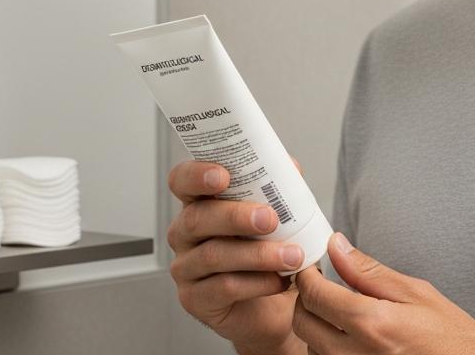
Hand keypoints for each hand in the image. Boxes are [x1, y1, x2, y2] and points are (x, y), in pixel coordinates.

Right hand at [166, 157, 308, 352]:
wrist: (278, 306)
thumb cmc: (271, 254)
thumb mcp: (279, 217)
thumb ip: (279, 189)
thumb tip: (290, 168)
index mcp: (200, 204)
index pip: (182, 181)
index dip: (196, 175)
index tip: (223, 175)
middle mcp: (185, 233)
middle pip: (197, 218)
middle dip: (235, 216)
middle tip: (270, 219)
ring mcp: (186, 268)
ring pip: (213, 255)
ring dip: (257, 254)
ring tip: (292, 256)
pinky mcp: (195, 299)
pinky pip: (223, 288)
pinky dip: (257, 283)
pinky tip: (280, 281)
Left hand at [292, 233, 474, 353]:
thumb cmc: (454, 340)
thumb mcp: (417, 294)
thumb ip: (369, 271)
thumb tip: (337, 246)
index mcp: (373, 325)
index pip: (315, 295)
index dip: (308, 276)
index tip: (313, 268)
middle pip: (304, 324)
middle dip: (307, 301)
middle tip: (325, 287)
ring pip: (312, 347)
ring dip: (318, 327)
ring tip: (343, 314)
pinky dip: (329, 349)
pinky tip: (352, 337)